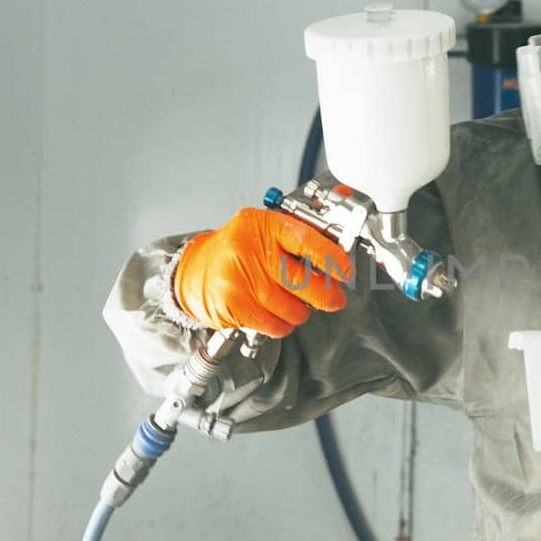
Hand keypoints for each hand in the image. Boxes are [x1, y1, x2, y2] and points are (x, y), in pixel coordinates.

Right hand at [173, 207, 352, 334]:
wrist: (195, 271)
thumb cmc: (237, 249)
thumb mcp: (266, 229)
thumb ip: (305, 229)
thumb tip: (343, 214)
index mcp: (263, 225)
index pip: (305, 239)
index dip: (331, 258)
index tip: (345, 270)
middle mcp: (250, 251)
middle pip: (303, 281)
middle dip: (327, 295)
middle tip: (334, 298)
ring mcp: (240, 281)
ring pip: (293, 308)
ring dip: (301, 311)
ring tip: (293, 301)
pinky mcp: (235, 307)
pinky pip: (276, 325)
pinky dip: (283, 324)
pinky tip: (275, 311)